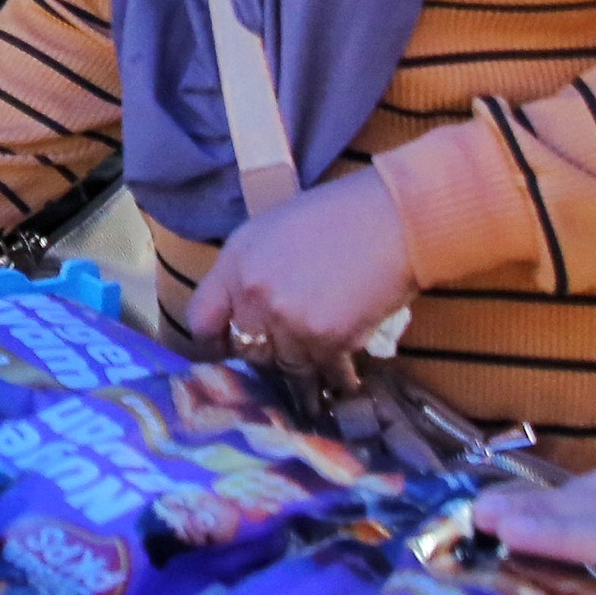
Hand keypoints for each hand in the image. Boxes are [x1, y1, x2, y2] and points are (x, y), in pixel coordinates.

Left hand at [185, 169, 414, 397]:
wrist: (394, 221)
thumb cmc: (336, 216)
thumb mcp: (271, 231)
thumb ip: (246, 273)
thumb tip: (239, 314)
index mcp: (236, 263)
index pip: (201, 322)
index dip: (214, 340)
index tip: (227, 348)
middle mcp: (255, 295)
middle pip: (245, 351)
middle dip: (264, 353)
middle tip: (285, 350)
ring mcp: (290, 321)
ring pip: (283, 368)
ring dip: (299, 369)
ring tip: (315, 362)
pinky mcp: (327, 341)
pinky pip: (321, 375)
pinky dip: (333, 378)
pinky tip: (342, 376)